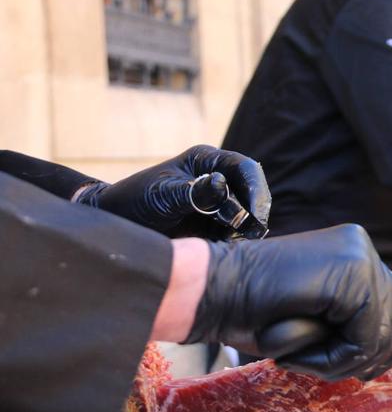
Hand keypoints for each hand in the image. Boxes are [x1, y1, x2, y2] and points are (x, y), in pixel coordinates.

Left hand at [74, 145, 270, 237]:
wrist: (115, 226)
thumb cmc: (134, 201)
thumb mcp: (163, 195)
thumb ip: (194, 192)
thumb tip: (222, 186)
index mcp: (206, 162)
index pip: (245, 169)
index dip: (256, 189)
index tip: (254, 214)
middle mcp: (217, 179)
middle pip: (252, 192)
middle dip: (254, 212)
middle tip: (250, 233)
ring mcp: (218, 203)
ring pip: (247, 215)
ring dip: (245, 229)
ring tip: (230, 242)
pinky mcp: (214, 225)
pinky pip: (236, 233)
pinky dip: (236, 242)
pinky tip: (224, 249)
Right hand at [185, 224, 391, 381]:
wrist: (210, 294)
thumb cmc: (252, 312)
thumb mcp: (316, 318)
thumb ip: (354, 322)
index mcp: (357, 255)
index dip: (385, 345)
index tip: (354, 367)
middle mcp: (363, 249)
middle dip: (372, 356)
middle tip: (328, 368)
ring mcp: (360, 257)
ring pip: (385, 333)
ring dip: (346, 360)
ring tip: (303, 358)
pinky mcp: (351, 274)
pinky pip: (365, 338)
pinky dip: (332, 359)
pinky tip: (295, 350)